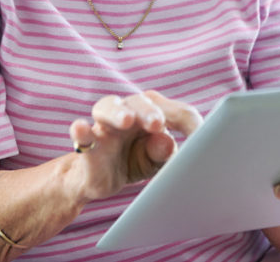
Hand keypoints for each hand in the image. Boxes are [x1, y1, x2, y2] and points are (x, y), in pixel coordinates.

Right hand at [69, 90, 202, 200]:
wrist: (98, 179)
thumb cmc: (134, 160)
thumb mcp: (156, 161)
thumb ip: (163, 152)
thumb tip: (167, 144)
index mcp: (153, 113)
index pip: (175, 111)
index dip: (188, 124)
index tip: (199, 138)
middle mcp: (129, 112)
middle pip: (140, 101)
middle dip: (150, 111)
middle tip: (158, 124)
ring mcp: (106, 125)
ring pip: (108, 107)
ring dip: (119, 112)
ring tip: (127, 120)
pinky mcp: (88, 145)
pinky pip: (83, 134)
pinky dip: (81, 131)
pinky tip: (80, 128)